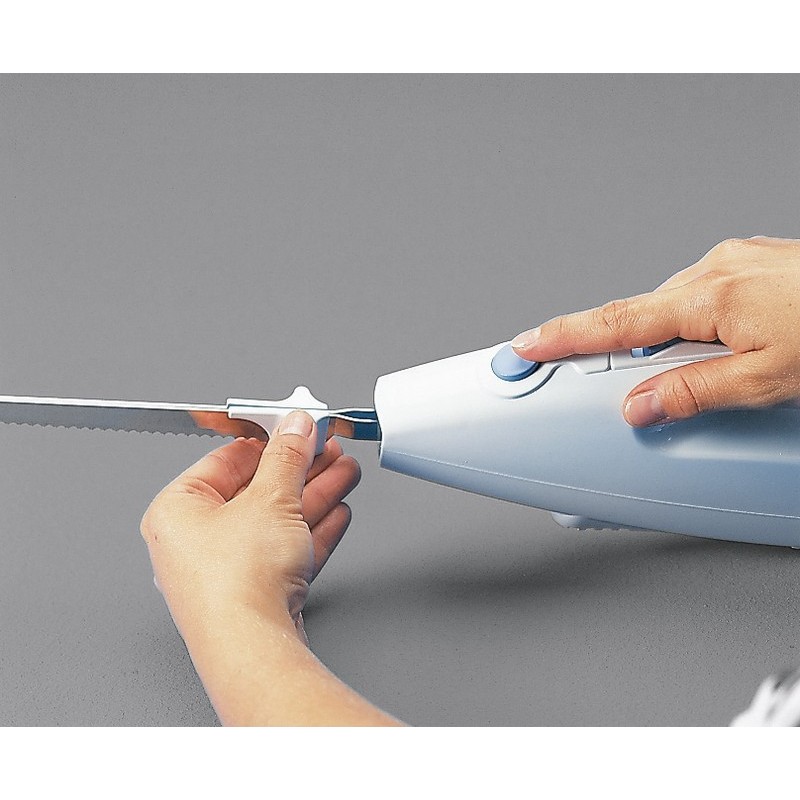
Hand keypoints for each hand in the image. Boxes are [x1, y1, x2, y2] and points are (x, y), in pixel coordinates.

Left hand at [140, 411, 396, 724]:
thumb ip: (288, 456)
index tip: (298, 429)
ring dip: (315, 494)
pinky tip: (338, 513)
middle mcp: (197, 541)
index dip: (270, 440)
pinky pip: (287, 550)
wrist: (253, 647)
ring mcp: (228, 570)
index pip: (228, 460)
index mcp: (178, 510)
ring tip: (345, 473)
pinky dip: (314, 529)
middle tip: (329, 448)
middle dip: (302, 468)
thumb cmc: (236, 582)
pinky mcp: (257, 592)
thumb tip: (296, 427)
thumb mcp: (271, 498)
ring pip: (278, 520)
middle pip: (259, 491)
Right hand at [511, 236, 799, 425]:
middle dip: (613, 348)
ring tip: (679, 374)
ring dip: (662, 341)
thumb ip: (695, 392)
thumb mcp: (771, 381)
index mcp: (710, 296)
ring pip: (673, 308)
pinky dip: (691, 325)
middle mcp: (716, 269)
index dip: (561, 336)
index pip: (614, 323)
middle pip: (640, 315)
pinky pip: (701, 298)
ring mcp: (737, 262)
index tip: (524, 347)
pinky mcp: (754, 264)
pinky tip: (714, 348)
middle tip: (584, 376)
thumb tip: (640, 406)